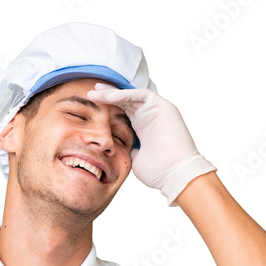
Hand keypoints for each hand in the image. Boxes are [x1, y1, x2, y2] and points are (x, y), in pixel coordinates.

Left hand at [86, 83, 215, 205]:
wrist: (175, 174)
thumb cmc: (158, 171)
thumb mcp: (135, 159)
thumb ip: (127, 150)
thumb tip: (118, 148)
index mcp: (142, 129)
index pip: (122, 114)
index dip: (107, 109)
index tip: (90, 108)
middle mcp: (149, 118)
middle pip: (125, 102)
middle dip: (107, 97)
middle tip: (90, 93)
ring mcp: (156, 111)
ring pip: (131, 96)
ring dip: (112, 93)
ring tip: (95, 92)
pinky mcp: (162, 106)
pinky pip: (140, 95)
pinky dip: (125, 94)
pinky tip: (109, 96)